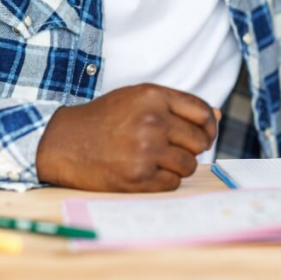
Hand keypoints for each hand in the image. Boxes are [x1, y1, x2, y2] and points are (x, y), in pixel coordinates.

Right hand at [36, 84, 217, 191]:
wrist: (63, 142)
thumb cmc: (105, 119)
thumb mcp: (138, 99)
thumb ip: (178, 105)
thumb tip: (218, 115)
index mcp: (154, 96)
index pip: (203, 112)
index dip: (209, 126)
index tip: (204, 134)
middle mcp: (152, 121)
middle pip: (199, 141)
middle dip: (193, 147)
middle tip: (175, 149)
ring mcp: (145, 150)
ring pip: (189, 164)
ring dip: (179, 166)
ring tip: (159, 160)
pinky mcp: (137, 177)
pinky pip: (173, 183)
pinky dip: (166, 180)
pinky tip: (148, 172)